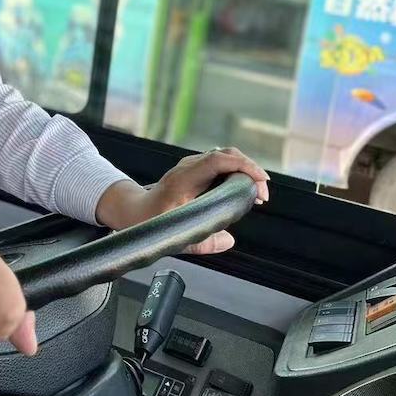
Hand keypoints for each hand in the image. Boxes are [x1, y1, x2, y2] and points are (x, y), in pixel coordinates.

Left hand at [95, 147, 268, 254]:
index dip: (242, 166)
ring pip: (225, 156)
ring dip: (245, 170)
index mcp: (183, 178)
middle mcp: (188, 167)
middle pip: (226, 154)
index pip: (217, 160)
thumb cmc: (148, 221)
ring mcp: (191, 166)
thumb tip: (228, 241)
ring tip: (257, 193)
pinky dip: (236, 172)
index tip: (259, 180)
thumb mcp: (174, 235)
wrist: (133, 210)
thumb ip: (201, 242)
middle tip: (262, 194)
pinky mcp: (196, 170)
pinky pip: (221, 164)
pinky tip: (244, 190)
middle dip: (250, 169)